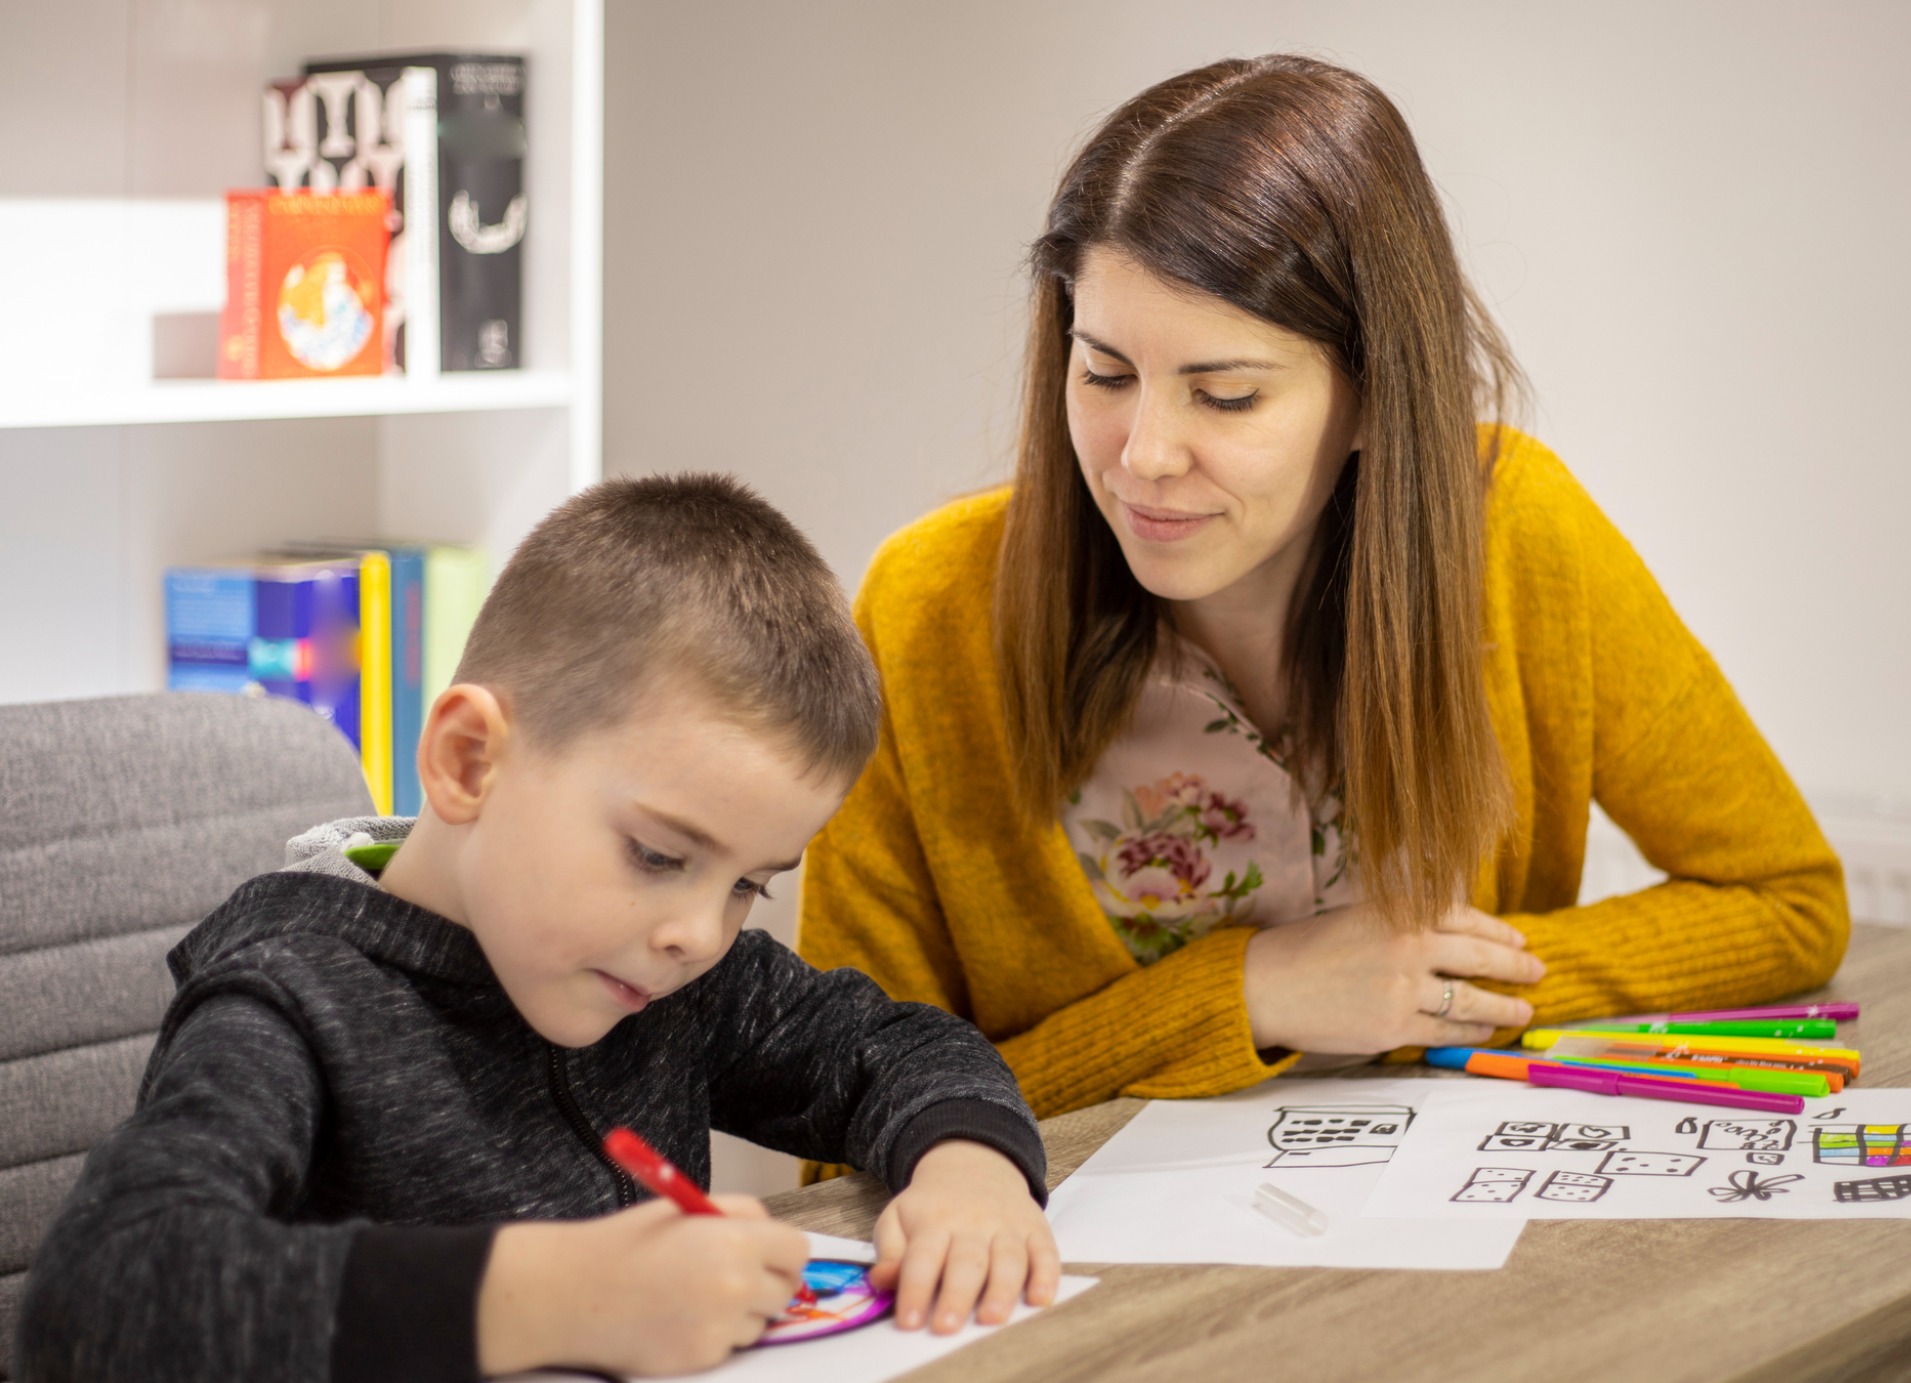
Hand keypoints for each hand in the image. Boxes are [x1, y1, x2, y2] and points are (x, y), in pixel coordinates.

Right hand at [476, 1193, 808, 1376]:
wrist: (574, 1293)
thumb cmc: (625, 1245)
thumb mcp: (685, 1208)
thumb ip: (737, 1212)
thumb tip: (768, 1228)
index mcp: (737, 1241)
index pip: (797, 1250)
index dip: (780, 1249)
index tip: (766, 1251)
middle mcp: (737, 1286)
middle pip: (785, 1290)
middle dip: (765, 1281)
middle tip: (732, 1274)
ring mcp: (722, 1327)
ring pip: (759, 1323)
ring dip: (740, 1312)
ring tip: (694, 1295)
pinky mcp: (703, 1358)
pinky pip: (729, 1345)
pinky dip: (713, 1334)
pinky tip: (678, 1318)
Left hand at [869, 1139, 1059, 1333]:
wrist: (973, 1161)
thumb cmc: (932, 1204)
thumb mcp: (899, 1217)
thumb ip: (890, 1251)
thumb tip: (881, 1280)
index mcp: (934, 1220)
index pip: (922, 1256)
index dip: (915, 1289)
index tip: (909, 1321)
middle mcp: (973, 1222)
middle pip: (967, 1261)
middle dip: (957, 1295)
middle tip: (947, 1327)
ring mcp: (1008, 1225)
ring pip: (1009, 1258)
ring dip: (1002, 1289)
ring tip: (991, 1318)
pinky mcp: (1036, 1228)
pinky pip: (1046, 1252)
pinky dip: (1046, 1275)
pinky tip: (1040, 1298)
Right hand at [1243, 902, 1544, 1052]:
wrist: (1268, 985)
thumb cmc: (1309, 948)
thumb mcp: (1361, 914)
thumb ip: (1407, 916)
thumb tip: (1457, 933)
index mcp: (1400, 912)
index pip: (1466, 919)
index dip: (1500, 932)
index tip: (1519, 941)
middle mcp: (1408, 946)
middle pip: (1480, 958)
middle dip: (1516, 967)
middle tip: (1537, 972)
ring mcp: (1403, 988)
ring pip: (1472, 1000)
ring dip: (1504, 1006)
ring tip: (1523, 1009)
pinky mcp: (1394, 1027)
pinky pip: (1447, 1033)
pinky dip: (1473, 1032)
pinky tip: (1486, 1030)